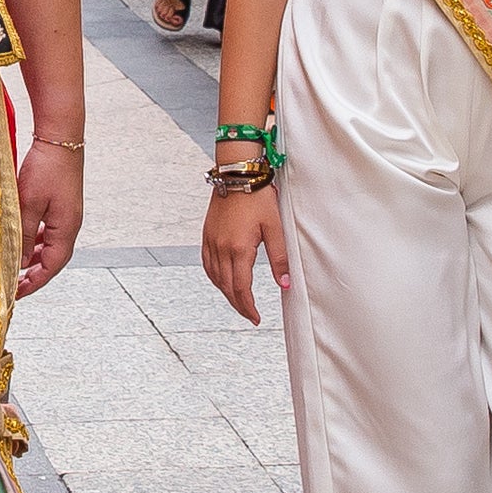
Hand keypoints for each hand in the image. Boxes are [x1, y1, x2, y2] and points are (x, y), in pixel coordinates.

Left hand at [14, 137, 84, 295]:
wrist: (60, 138)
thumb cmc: (45, 168)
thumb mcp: (28, 204)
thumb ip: (21, 234)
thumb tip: (18, 262)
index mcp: (66, 228)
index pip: (52, 266)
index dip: (34, 282)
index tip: (16, 293)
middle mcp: (70, 224)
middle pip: (53, 259)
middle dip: (33, 273)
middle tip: (12, 284)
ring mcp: (67, 214)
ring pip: (50, 245)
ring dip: (33, 257)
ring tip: (13, 266)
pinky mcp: (61, 204)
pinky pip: (48, 230)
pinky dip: (34, 240)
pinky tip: (20, 238)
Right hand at [200, 182, 286, 322]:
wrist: (237, 174)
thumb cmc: (258, 197)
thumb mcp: (275, 227)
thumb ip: (280, 258)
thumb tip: (285, 283)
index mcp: (239, 249)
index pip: (242, 288)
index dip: (248, 306)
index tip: (255, 318)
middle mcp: (221, 248)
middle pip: (227, 287)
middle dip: (238, 304)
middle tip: (249, 315)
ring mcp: (211, 242)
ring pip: (215, 277)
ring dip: (226, 293)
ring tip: (239, 301)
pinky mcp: (207, 235)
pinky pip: (207, 264)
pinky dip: (214, 277)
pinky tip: (222, 280)